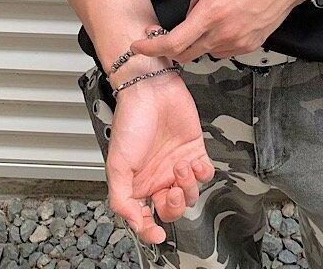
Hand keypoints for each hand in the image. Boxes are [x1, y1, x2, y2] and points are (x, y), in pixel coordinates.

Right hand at [106, 72, 213, 245]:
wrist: (150, 88)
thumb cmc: (131, 120)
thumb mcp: (117, 163)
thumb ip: (121, 197)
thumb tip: (134, 223)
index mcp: (139, 184)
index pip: (146, 218)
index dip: (150, 231)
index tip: (157, 235)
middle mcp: (159, 177)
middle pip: (172, 209)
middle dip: (174, 206)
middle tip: (172, 191)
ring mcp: (177, 165)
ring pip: (190, 194)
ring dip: (188, 186)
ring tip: (180, 166)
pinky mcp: (194, 150)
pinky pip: (205, 174)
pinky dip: (203, 173)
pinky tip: (194, 162)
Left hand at [131, 0, 306, 64]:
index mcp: (211, 14)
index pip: (173, 43)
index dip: (152, 47)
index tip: (139, 45)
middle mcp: (224, 34)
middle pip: (186, 54)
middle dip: (171, 44)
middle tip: (170, 25)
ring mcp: (238, 43)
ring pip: (205, 52)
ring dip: (196, 38)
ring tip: (206, 10)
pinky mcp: (250, 46)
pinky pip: (222, 50)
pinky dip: (214, 39)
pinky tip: (221, 18)